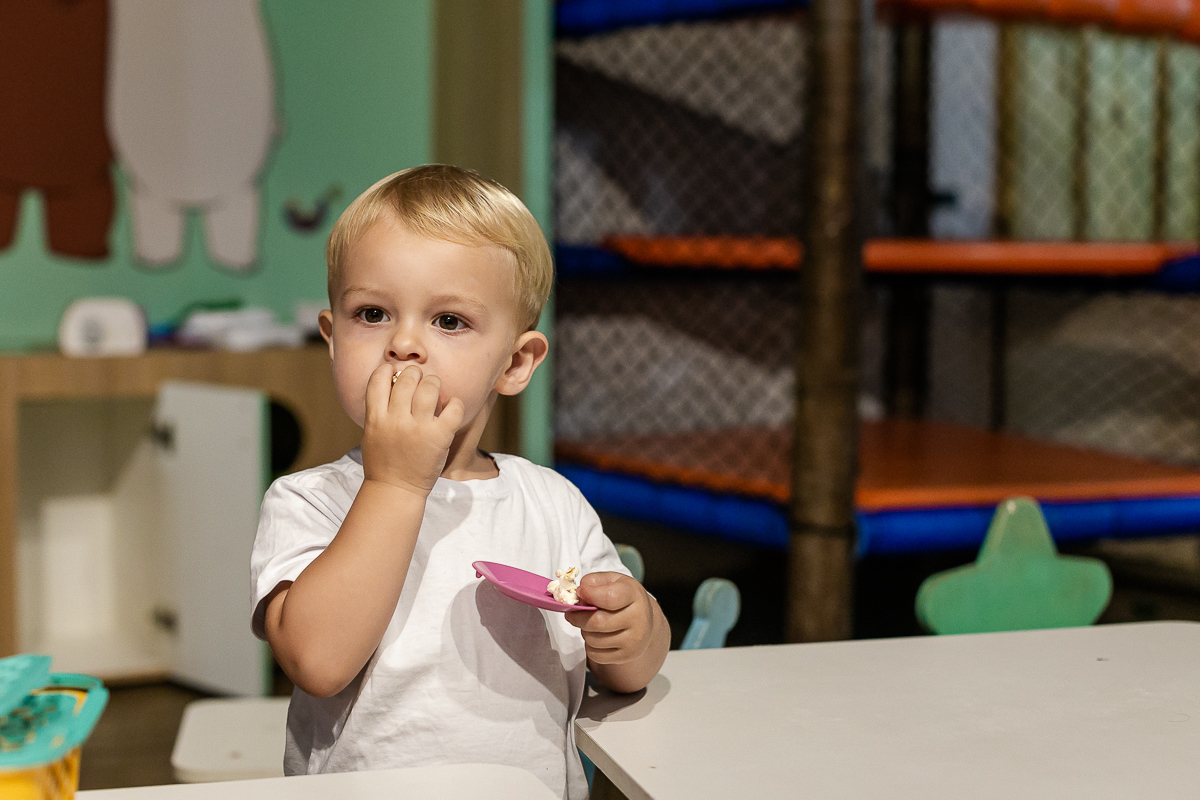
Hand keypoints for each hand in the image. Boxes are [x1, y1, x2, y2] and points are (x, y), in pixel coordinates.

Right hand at [360, 364, 464, 495]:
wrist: (395, 490)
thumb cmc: (383, 462)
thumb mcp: (372, 432)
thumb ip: (379, 409)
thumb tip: (392, 380)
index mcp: (376, 418)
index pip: (379, 378)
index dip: (388, 370)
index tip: (395, 374)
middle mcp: (395, 420)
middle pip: (407, 378)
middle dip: (415, 374)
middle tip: (420, 381)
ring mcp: (418, 428)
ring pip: (429, 387)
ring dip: (434, 383)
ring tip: (435, 389)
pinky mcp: (439, 437)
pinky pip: (453, 408)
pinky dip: (455, 403)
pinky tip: (451, 406)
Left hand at [566, 572, 655, 665]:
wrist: (644, 622)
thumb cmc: (624, 598)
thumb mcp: (613, 581)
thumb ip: (595, 581)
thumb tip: (581, 591)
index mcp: (635, 595)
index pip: (610, 597)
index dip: (589, 595)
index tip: (580, 592)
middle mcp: (639, 619)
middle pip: (597, 622)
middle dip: (578, 617)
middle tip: (573, 613)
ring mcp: (635, 640)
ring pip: (593, 640)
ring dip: (584, 631)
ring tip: (591, 623)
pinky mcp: (628, 656)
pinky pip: (595, 654)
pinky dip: (590, 646)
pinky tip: (598, 636)